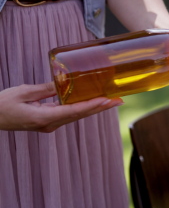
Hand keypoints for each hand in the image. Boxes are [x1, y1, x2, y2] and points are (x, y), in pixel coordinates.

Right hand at [0, 83, 123, 132]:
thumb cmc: (1, 104)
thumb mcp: (23, 92)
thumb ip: (45, 88)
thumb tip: (64, 82)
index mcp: (43, 118)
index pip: (74, 111)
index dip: (93, 106)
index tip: (108, 100)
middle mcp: (49, 124)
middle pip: (80, 115)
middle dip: (100, 107)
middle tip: (119, 100)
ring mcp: (48, 125)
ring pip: (75, 116)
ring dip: (93, 108)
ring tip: (110, 100)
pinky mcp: (46, 123)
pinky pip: (67, 115)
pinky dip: (80, 108)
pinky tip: (90, 102)